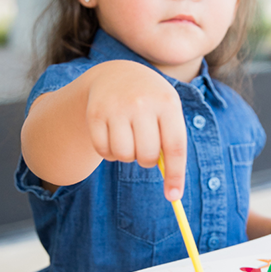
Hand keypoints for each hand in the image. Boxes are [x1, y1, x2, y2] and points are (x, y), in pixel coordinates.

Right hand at [86, 61, 186, 200]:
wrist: (118, 75)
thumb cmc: (151, 103)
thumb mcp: (167, 113)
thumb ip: (171, 145)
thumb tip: (172, 190)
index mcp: (167, 103)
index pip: (175, 146)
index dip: (175, 174)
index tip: (173, 196)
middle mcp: (142, 103)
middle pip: (147, 155)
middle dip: (146, 160)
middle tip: (145, 149)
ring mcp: (116, 107)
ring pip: (124, 155)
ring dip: (127, 156)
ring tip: (129, 140)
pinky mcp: (95, 113)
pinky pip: (103, 151)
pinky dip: (109, 153)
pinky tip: (113, 137)